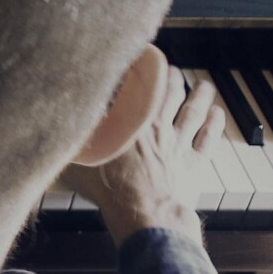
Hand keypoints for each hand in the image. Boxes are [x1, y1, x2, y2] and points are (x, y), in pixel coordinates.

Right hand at [65, 65, 223, 245]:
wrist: (145, 214)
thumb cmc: (112, 191)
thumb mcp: (79, 163)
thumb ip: (71, 144)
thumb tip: (55, 132)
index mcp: (130, 122)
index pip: (135, 87)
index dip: (137, 71)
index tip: (137, 59)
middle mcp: (157, 126)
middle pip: (169, 93)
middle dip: (171, 78)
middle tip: (171, 69)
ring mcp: (178, 144)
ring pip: (193, 111)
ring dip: (199, 95)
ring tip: (203, 85)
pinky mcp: (194, 163)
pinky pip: (208, 138)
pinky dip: (215, 124)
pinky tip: (217, 114)